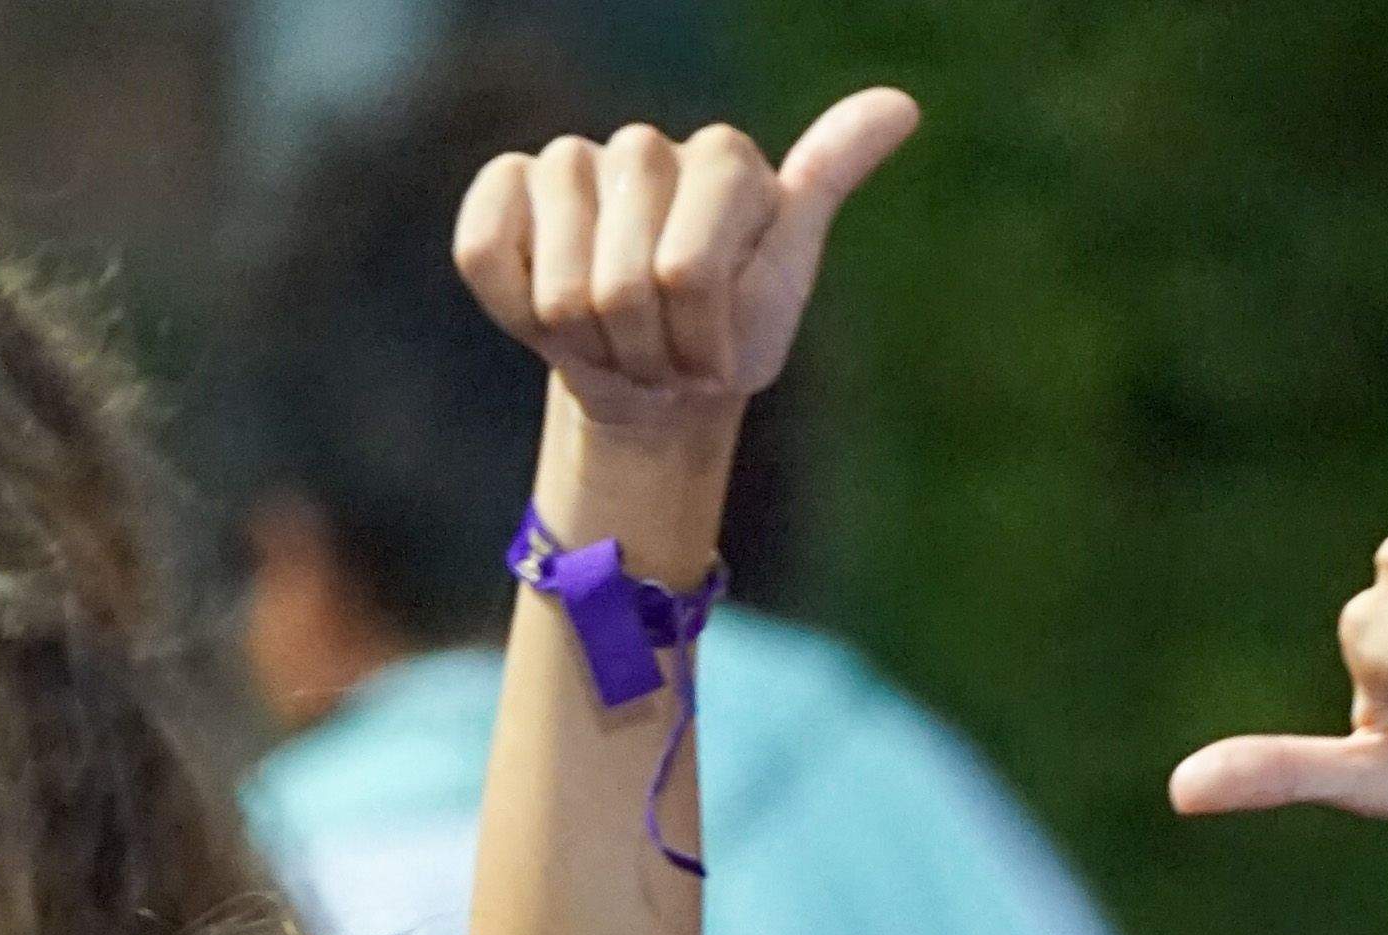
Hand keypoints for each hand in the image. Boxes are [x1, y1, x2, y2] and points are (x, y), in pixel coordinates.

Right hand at [455, 89, 919, 431]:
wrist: (653, 376)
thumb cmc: (726, 331)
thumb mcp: (785, 277)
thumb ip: (827, 182)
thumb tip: (901, 105)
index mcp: (722, 157)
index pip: (686, 273)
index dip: (695, 344)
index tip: (713, 360)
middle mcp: (644, 145)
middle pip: (622, 285)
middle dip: (644, 352)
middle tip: (662, 356)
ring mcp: (569, 160)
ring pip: (559, 286)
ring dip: (587, 346)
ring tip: (618, 341)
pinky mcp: (506, 185)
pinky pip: (485, 252)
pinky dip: (515, 310)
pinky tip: (549, 313)